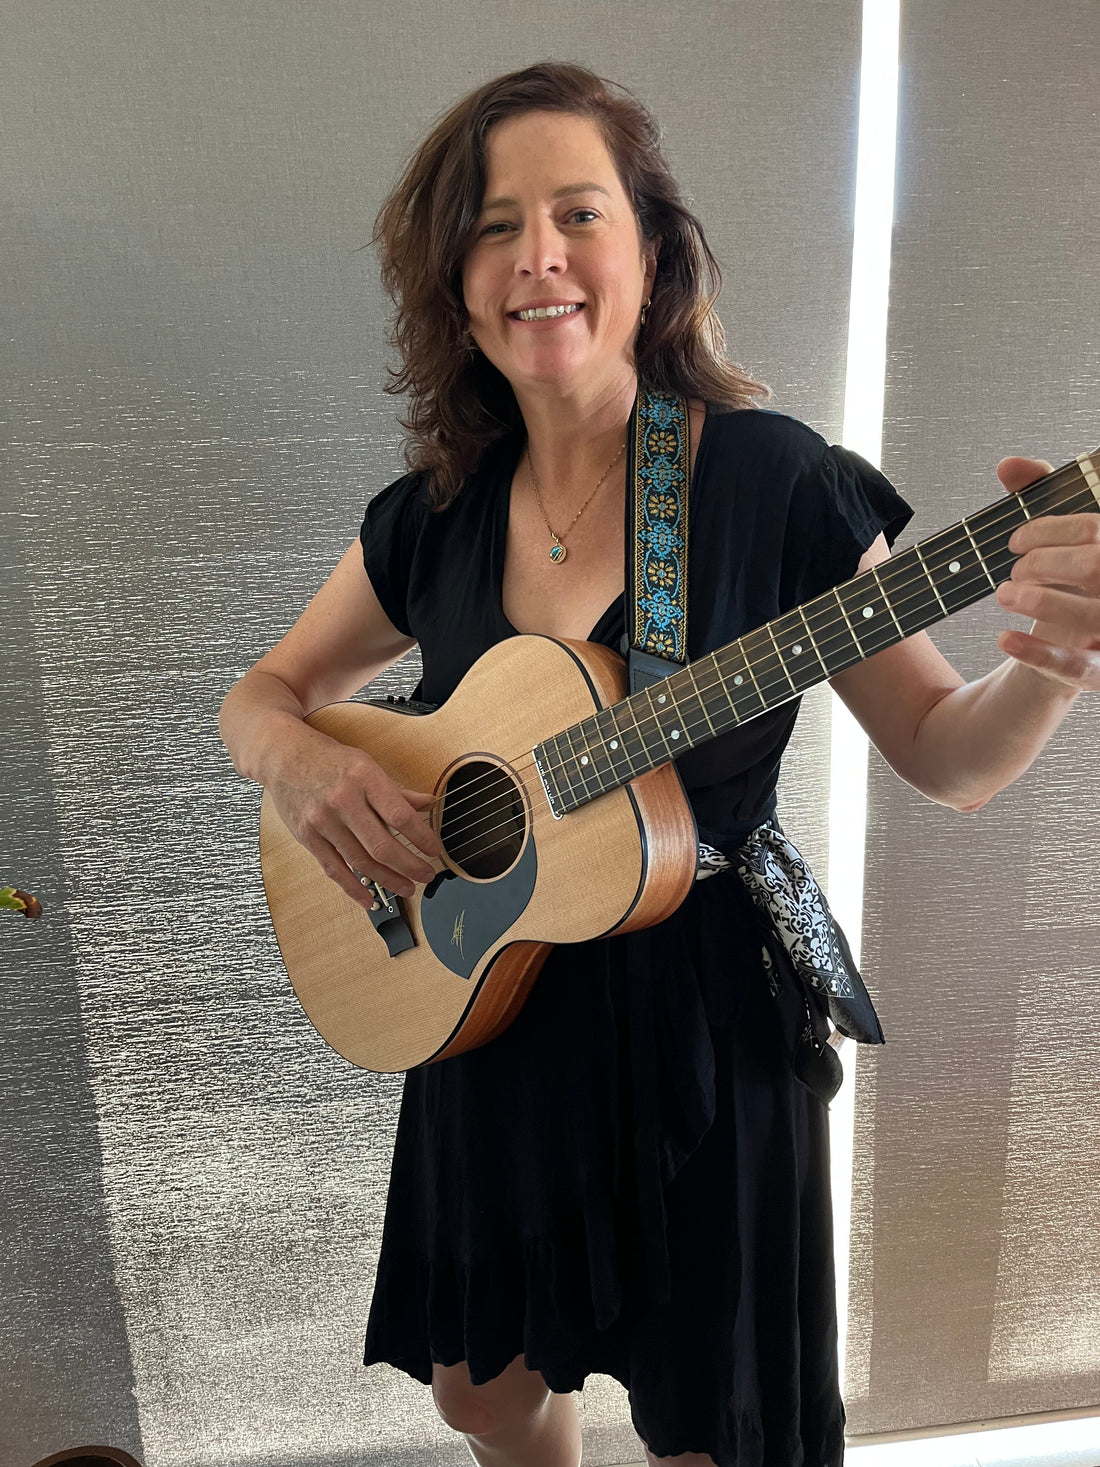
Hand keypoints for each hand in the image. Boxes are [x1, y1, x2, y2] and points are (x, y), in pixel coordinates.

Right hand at [265, 721, 441, 910]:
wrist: (285, 757)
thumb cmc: (330, 760)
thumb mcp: (367, 765)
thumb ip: (398, 791)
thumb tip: (429, 803)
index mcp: (364, 778)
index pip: (400, 816)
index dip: (422, 838)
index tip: (434, 850)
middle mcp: (343, 800)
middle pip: (382, 845)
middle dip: (409, 866)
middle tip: (426, 875)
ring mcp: (323, 821)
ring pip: (361, 861)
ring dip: (387, 880)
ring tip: (406, 888)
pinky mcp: (307, 837)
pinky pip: (334, 869)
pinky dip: (353, 888)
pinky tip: (370, 899)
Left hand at [994, 455, 1099, 692]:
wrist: (1086, 642)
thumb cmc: (1076, 577)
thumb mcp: (1063, 534)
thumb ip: (1040, 495)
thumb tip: (1009, 465)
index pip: (1095, 529)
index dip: (1050, 530)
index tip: (1015, 540)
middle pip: (1094, 567)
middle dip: (1043, 563)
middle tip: (1013, 570)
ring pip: (1090, 616)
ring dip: (1038, 601)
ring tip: (1005, 594)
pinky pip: (1077, 668)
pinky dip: (1036, 654)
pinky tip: (1004, 639)